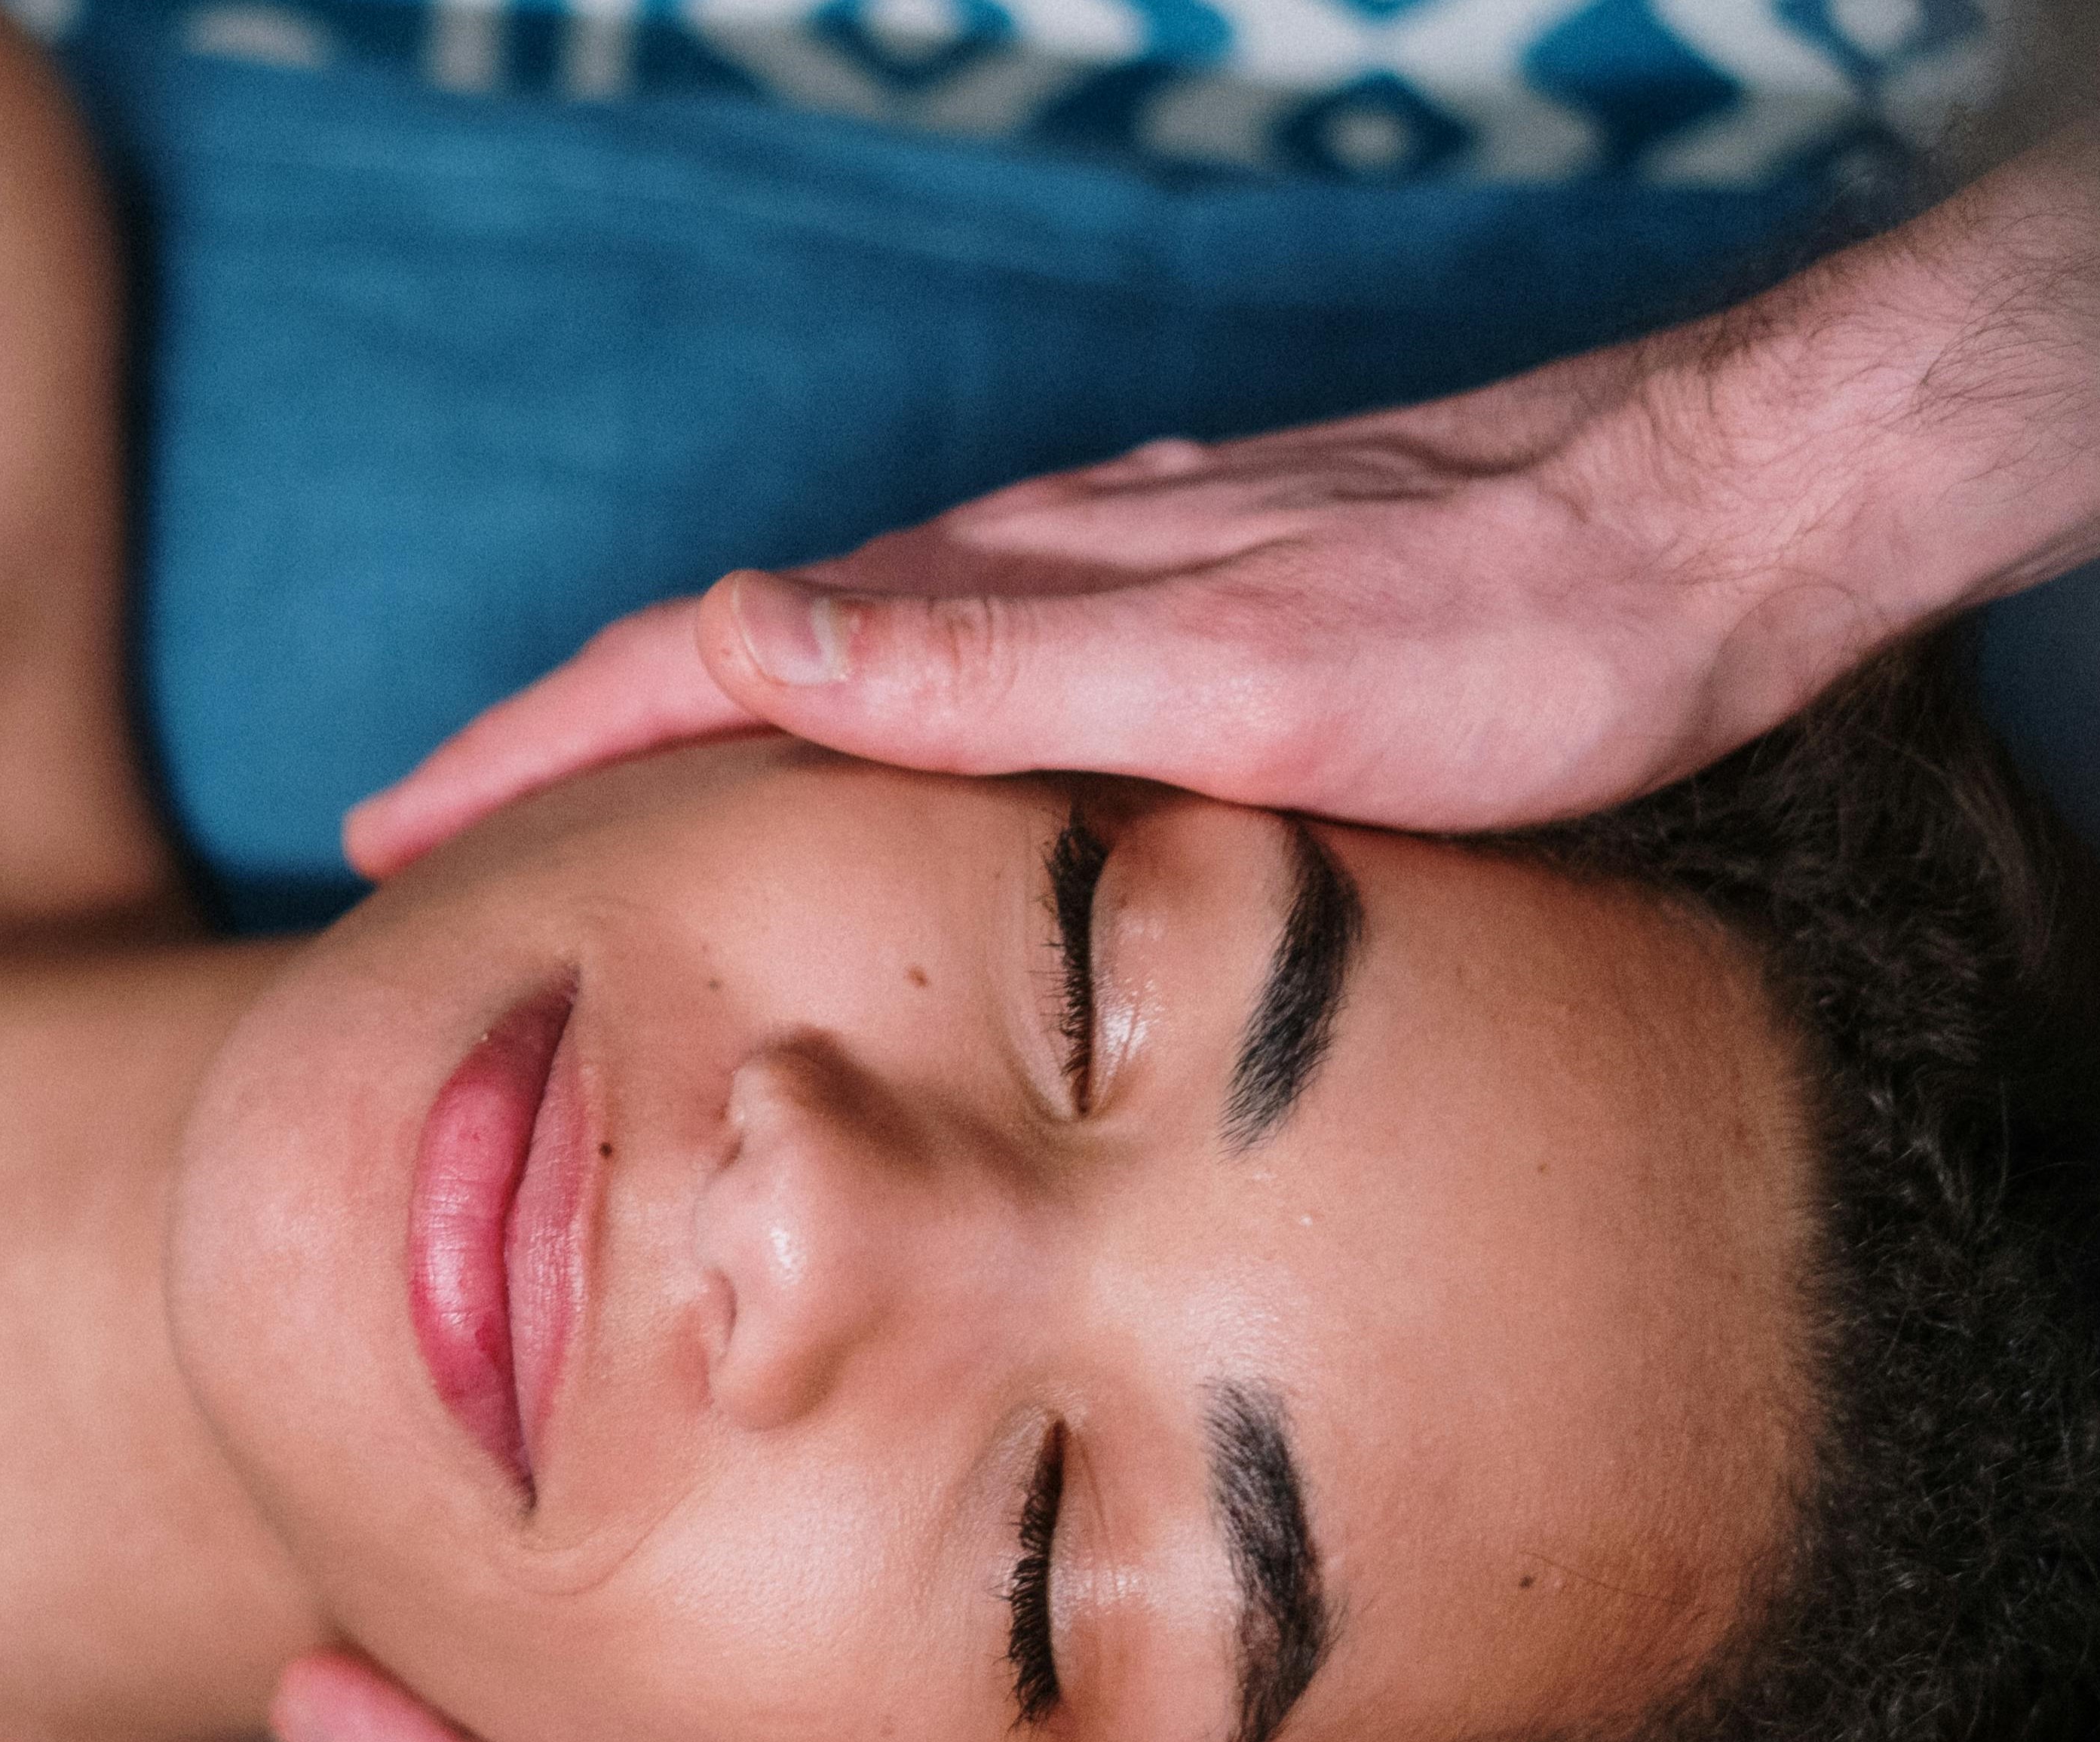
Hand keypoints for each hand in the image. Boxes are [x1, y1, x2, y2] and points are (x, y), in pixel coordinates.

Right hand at [342, 140, 2099, 874]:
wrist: (1716, 530)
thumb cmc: (1507, 629)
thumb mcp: (1240, 675)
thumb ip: (983, 665)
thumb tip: (725, 643)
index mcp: (996, 597)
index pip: (687, 665)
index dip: (522, 756)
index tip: (384, 841)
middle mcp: (1020, 576)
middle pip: (716, 661)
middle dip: (547, 753)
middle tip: (416, 853)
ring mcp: (1090, 587)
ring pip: (816, 668)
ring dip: (668, 743)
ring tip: (570, 835)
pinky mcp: (1165, 614)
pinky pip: (925, 676)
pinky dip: (815, 735)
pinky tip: (833, 783)